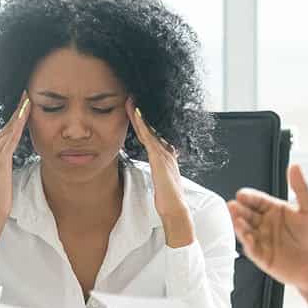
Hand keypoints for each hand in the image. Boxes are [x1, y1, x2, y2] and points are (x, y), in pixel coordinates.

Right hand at [0, 92, 30, 254]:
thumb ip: (2, 164)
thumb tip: (6, 158)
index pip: (2, 131)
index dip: (13, 117)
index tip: (22, 103)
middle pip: (5, 125)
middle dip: (16, 109)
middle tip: (26, 92)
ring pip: (8, 128)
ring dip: (18, 112)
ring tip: (28, 97)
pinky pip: (11, 138)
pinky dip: (18, 124)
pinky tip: (25, 114)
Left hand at [127, 98, 192, 246]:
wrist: (176, 209)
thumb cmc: (168, 199)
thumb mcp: (161, 181)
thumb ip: (159, 171)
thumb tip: (155, 169)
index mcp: (166, 156)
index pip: (153, 135)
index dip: (145, 122)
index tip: (136, 109)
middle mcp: (167, 152)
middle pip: (152, 128)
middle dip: (142, 113)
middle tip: (133, 98)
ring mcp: (164, 154)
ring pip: (150, 129)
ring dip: (140, 114)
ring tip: (131, 100)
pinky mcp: (160, 158)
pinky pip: (149, 137)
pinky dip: (142, 125)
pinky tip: (136, 114)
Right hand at [227, 164, 307, 288]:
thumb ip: (301, 189)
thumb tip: (295, 167)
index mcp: (276, 210)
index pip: (258, 200)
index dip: (249, 197)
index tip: (241, 194)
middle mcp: (266, 224)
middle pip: (248, 214)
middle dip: (239, 210)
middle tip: (233, 206)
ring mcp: (262, 240)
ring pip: (246, 230)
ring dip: (239, 225)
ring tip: (234, 219)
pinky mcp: (261, 256)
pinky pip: (251, 248)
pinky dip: (247, 242)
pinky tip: (246, 236)